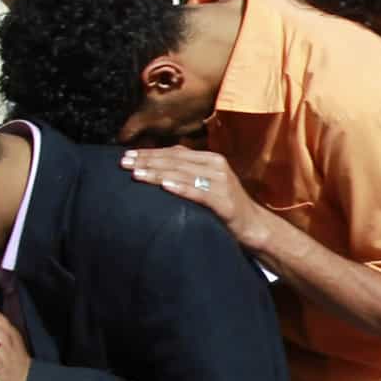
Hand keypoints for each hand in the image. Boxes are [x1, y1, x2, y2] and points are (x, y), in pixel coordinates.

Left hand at [119, 145, 263, 247]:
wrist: (255, 227)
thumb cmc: (225, 207)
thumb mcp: (207, 184)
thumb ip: (187, 173)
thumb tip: (154, 166)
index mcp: (211, 159)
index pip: (174, 152)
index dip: (149, 153)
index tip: (126, 156)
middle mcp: (217, 166)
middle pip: (176, 161)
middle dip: (147, 161)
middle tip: (124, 164)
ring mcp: (222, 183)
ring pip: (183, 174)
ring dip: (157, 173)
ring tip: (137, 174)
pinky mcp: (225, 201)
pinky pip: (199, 193)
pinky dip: (181, 188)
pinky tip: (165, 186)